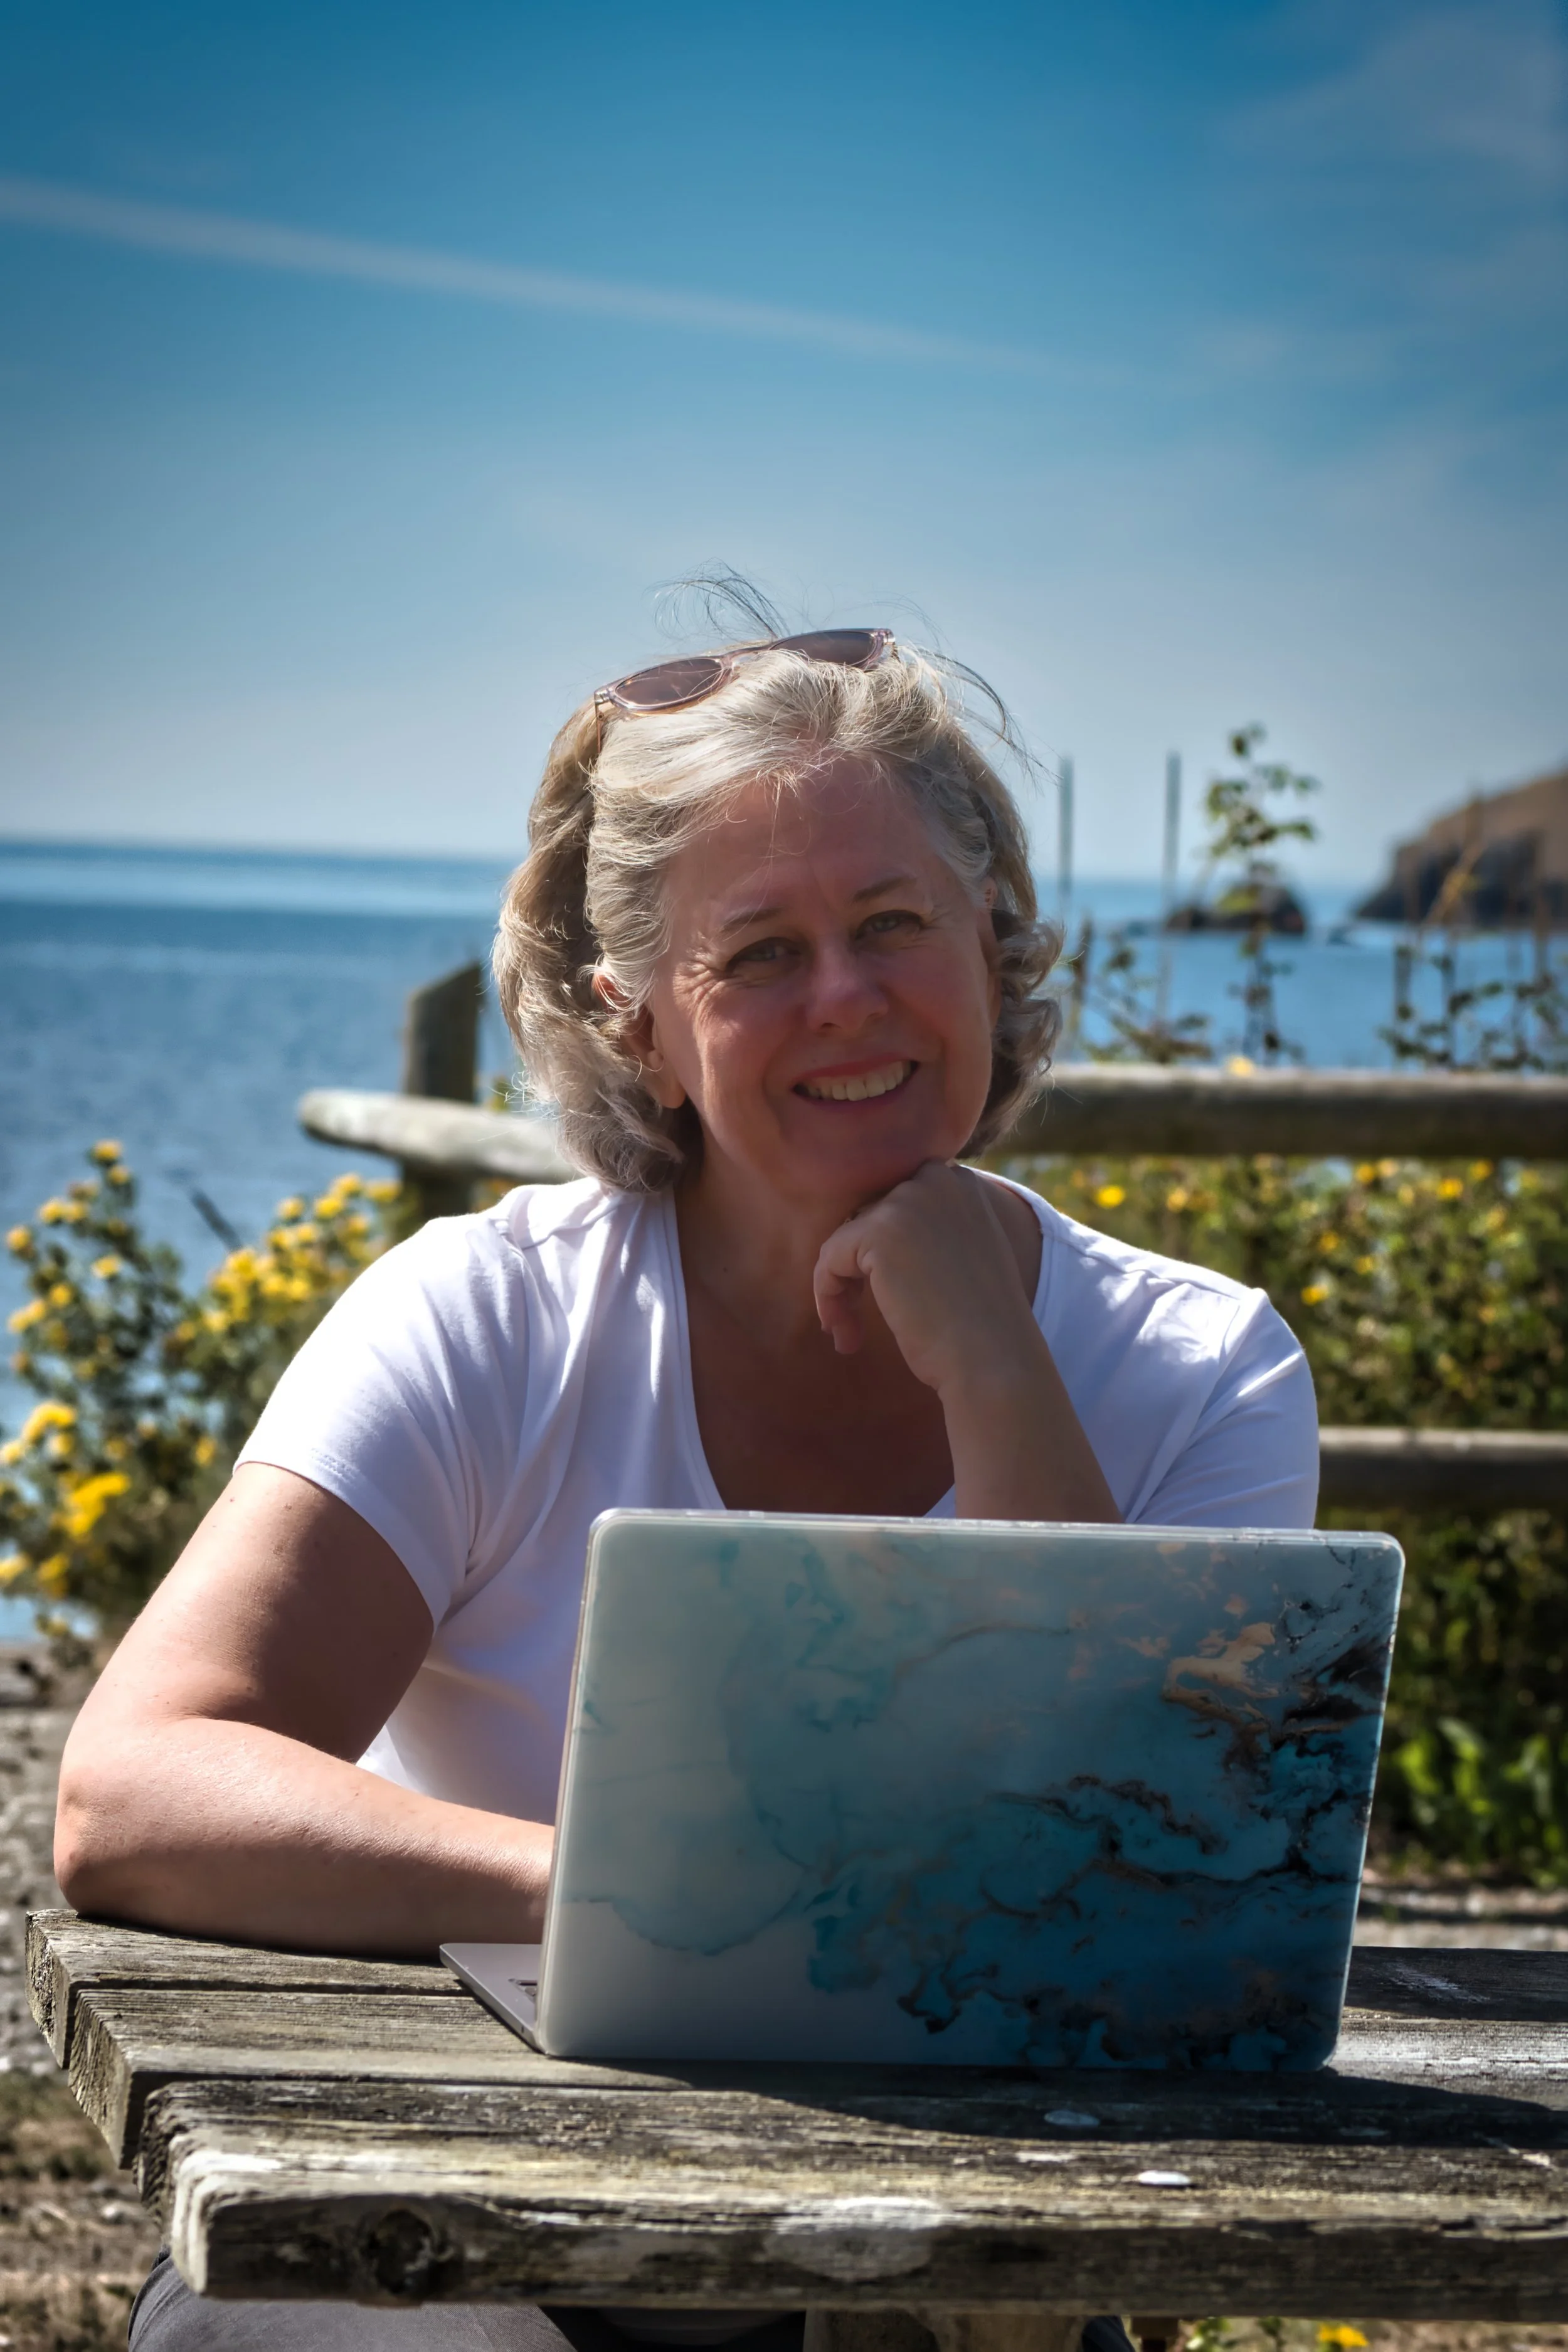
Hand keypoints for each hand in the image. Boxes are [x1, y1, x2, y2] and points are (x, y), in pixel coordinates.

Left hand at [813, 1162, 1119, 1522]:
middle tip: (856, 1321)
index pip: (894, 1205)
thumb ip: (923, 1237)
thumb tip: (865, 1244)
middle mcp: (937, 1180)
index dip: (879, 1255)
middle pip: (867, 1219)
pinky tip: (848, 1336)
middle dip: (857, 1271)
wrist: (994, 1361)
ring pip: (846, 1241)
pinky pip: (830, 1258)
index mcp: (960, 1183)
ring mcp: (909, 1201)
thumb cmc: (978, 1329)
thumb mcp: (959, 1261)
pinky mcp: (880, 1231)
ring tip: (849, 1336)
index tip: (882, 1299)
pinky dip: (829, 1297)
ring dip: (840, 1289)